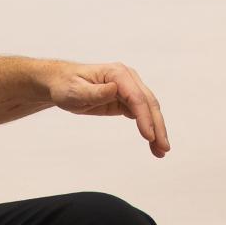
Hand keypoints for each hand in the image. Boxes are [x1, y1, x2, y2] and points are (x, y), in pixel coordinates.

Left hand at [44, 60, 169, 157]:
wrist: (63, 84)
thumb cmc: (67, 85)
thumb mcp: (76, 91)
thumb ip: (95, 92)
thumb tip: (114, 89)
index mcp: (117, 73)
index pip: (136, 97)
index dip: (144, 117)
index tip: (149, 136)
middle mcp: (128, 78)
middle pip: (148, 103)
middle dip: (157, 126)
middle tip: (163, 148)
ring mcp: (130, 88)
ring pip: (149, 110)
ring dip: (157, 130)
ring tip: (161, 151)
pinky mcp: (127, 99)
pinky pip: (142, 114)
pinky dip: (149, 128)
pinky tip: (153, 142)